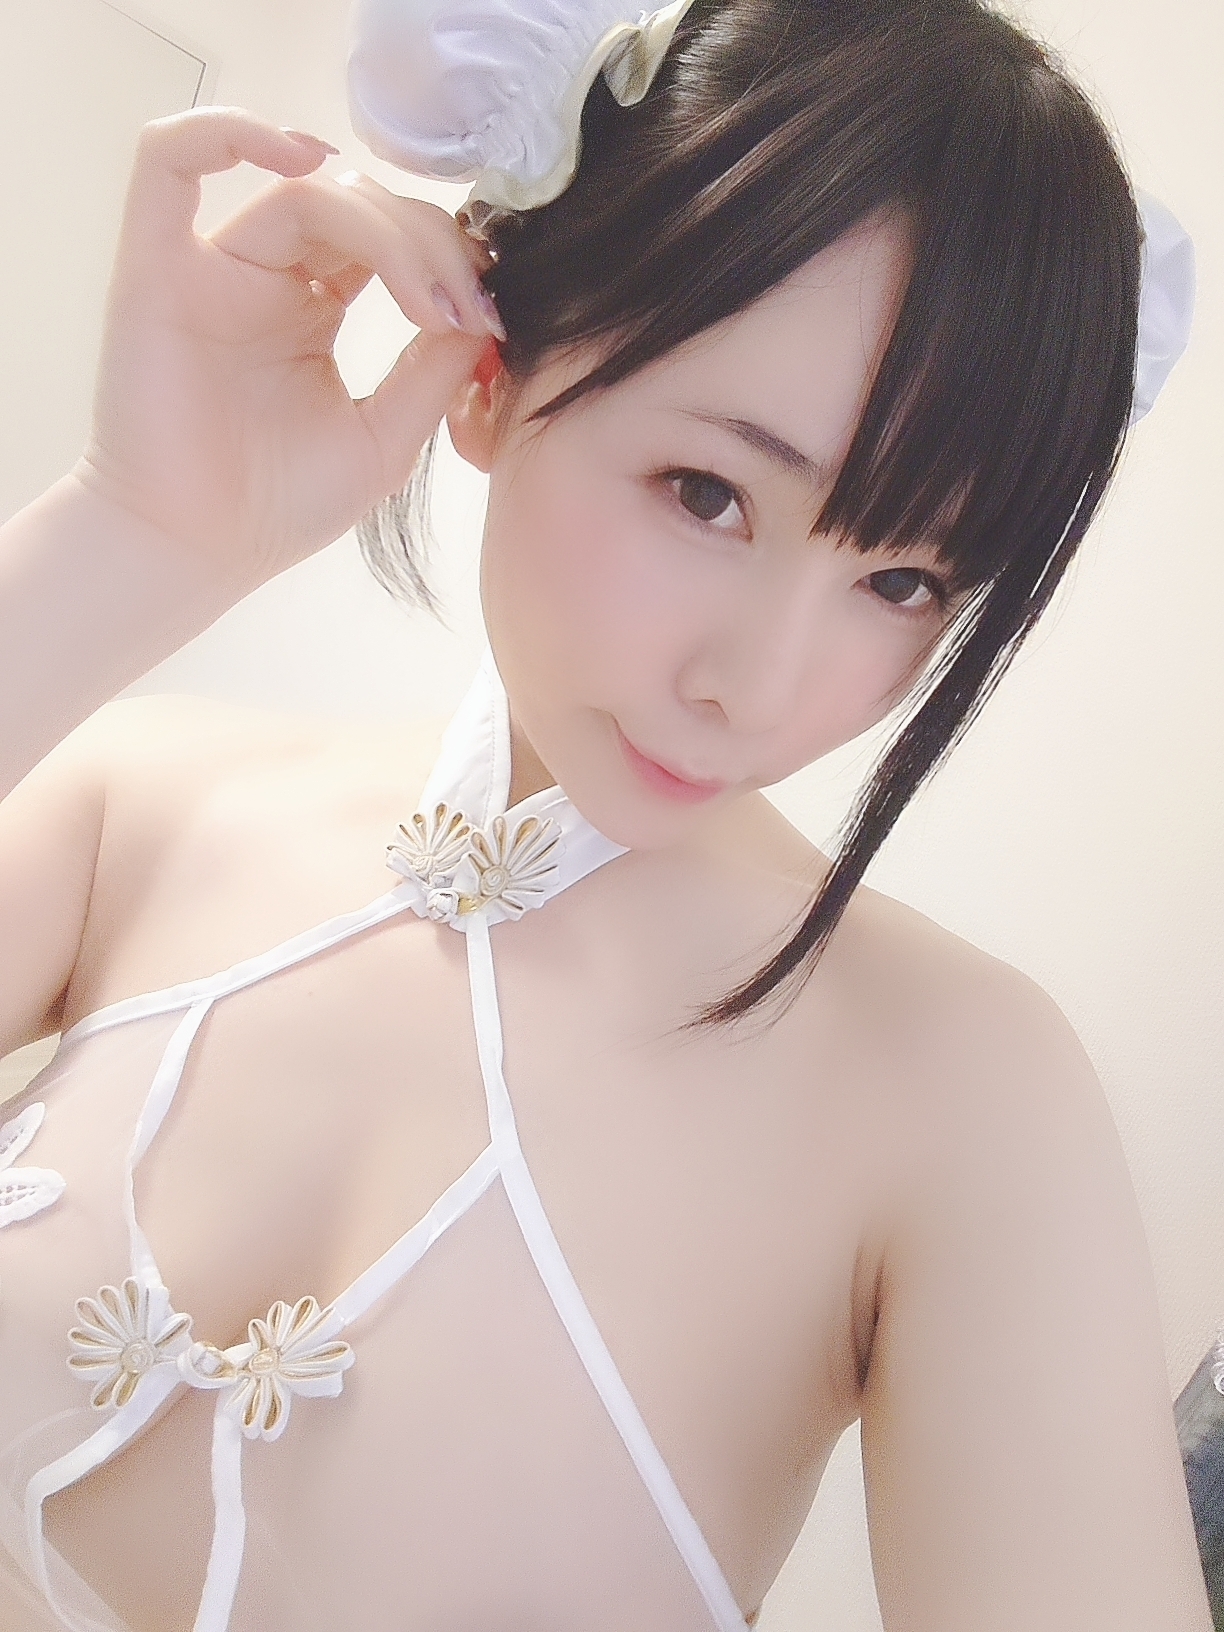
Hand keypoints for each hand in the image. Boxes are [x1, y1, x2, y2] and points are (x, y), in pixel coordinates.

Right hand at [80, 106, 497, 593]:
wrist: (197, 552)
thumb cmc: (279, 507)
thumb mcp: (387, 439)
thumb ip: (434, 371)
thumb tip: (484, 309)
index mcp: (314, 307)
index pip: (387, 237)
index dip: (445, 258)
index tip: (490, 315)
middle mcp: (265, 276)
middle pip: (355, 205)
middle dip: (428, 245)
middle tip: (467, 308)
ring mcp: (211, 268)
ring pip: (301, 190)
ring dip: (381, 227)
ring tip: (426, 299)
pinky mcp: (157, 269)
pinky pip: (168, 159)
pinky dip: (229, 132)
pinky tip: (303, 158)